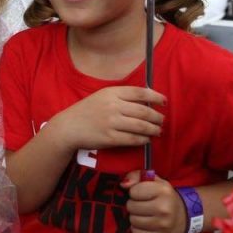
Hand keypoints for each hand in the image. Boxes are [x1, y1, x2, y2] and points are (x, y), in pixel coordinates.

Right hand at [50, 86, 165, 151]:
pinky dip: (143, 140)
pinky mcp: (110, 138)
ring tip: (157, 131)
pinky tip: (146, 139)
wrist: (68, 127)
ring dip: (153, 129)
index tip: (164, 102)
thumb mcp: (101, 96)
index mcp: (111, 93)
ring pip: (141, 126)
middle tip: (162, 120)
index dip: (155, 96)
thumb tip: (146, 101)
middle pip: (144, 111)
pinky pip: (133, 139)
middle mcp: (113, 106)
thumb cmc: (86, 111)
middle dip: (157, 117)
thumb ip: (121, 96)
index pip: (140, 92)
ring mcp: (111, 122)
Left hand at [122, 170, 186, 232]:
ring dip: (135, 217)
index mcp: (163, 191)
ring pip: (133, 221)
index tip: (141, 194)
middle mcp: (164, 209)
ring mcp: (163, 225)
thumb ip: (136, 176)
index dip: (134, 192)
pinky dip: (137, 228)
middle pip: (131, 207)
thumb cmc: (164, 195)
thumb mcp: (153, 180)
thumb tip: (123, 185)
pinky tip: (145, 224)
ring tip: (143, 214)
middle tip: (142, 204)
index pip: (133, 192)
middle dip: (133, 205)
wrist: (183, 215)